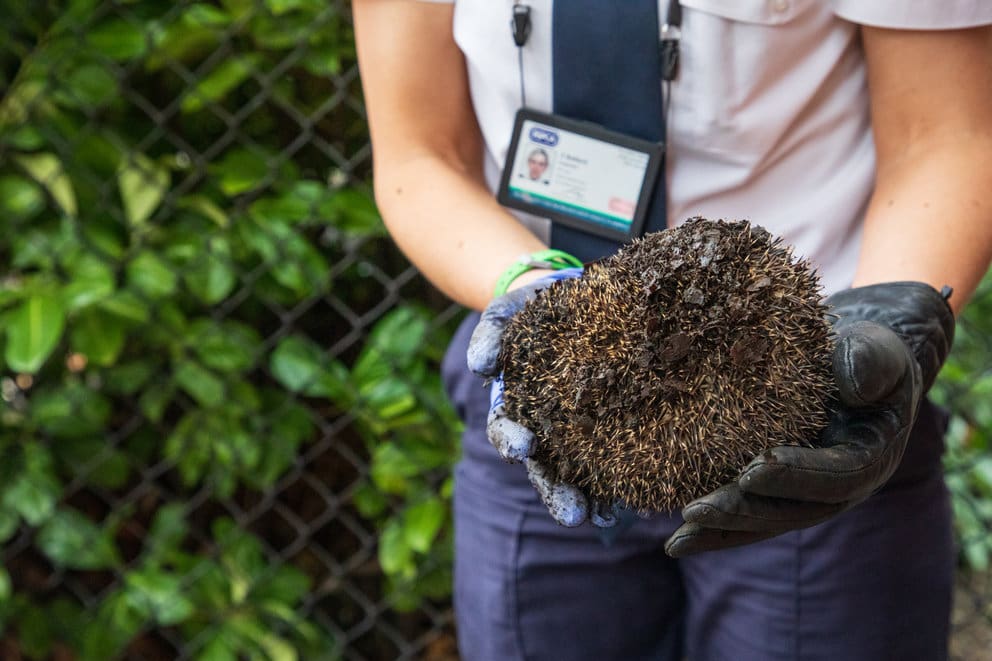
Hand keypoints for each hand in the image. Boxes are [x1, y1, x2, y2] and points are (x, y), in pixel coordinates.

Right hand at [467, 268, 619, 526]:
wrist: (574, 298)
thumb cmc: (533, 310)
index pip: (507, 431)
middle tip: (572, 515)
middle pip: (544, 467)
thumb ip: (490, 335)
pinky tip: (633, 502)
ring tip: (604, 519)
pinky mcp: (610, 426)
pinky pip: (615, 459)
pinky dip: (620, 483)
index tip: (523, 448)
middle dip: (556, 492)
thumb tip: (482, 368)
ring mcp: (575, 432)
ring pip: (578, 472)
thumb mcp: (506, 314)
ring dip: (589, 498)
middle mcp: (542, 428)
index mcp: (514, 405)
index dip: (512, 441)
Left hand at [664, 282, 954, 556]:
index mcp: (870, 458)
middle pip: (792, 511)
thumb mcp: (877, 349)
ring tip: (677, 540)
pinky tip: (676, 541)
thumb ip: (871, 361)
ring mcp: (805, 495)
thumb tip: (852, 381)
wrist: (853, 364)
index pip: (838, 475)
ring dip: (720, 529)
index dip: (798, 475)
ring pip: (763, 520)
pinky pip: (746, 511)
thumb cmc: (866, 353)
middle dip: (743, 512)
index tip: (754, 469)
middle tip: (697, 510)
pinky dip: (713, 528)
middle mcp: (837, 489)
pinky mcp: (776, 491)